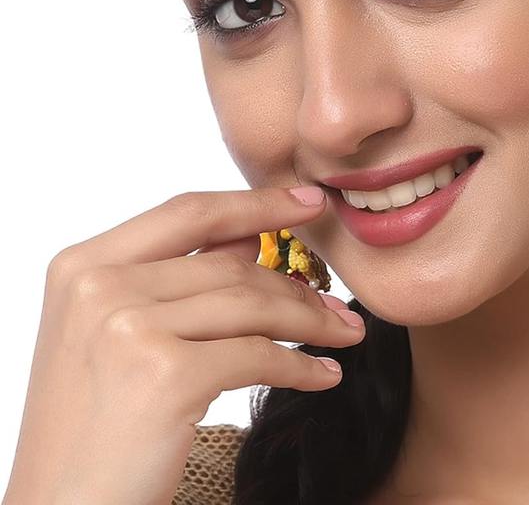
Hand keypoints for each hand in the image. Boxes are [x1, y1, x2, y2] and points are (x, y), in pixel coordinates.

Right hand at [2, 185, 362, 504]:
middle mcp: (99, 286)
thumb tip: (251, 240)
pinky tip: (324, 375)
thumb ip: (175, 281)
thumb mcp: (114, 337)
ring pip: (252, 305)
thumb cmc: (93, 428)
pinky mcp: (164, 374)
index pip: (189, 212)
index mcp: (83, 265)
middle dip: (295, 286)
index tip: (309, 201)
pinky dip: (301, 366)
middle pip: (230, 266)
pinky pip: (258, 355)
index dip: (256, 203)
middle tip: (338, 303)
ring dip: (311, 321)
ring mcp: (128, 327)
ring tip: (344, 334)